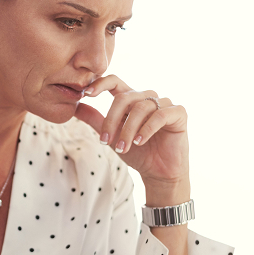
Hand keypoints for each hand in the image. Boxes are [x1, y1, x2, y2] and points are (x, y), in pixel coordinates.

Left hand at [74, 75, 188, 185]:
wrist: (159, 173)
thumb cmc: (138, 153)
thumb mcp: (112, 136)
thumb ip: (96, 120)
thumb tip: (76, 106)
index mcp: (131, 99)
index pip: (115, 81)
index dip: (100, 84)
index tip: (86, 94)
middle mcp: (147, 98)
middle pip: (124, 97)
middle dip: (111, 120)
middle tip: (105, 141)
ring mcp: (164, 104)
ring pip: (141, 108)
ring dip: (128, 130)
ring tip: (123, 148)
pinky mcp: (178, 113)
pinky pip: (160, 115)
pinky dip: (147, 129)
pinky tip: (140, 142)